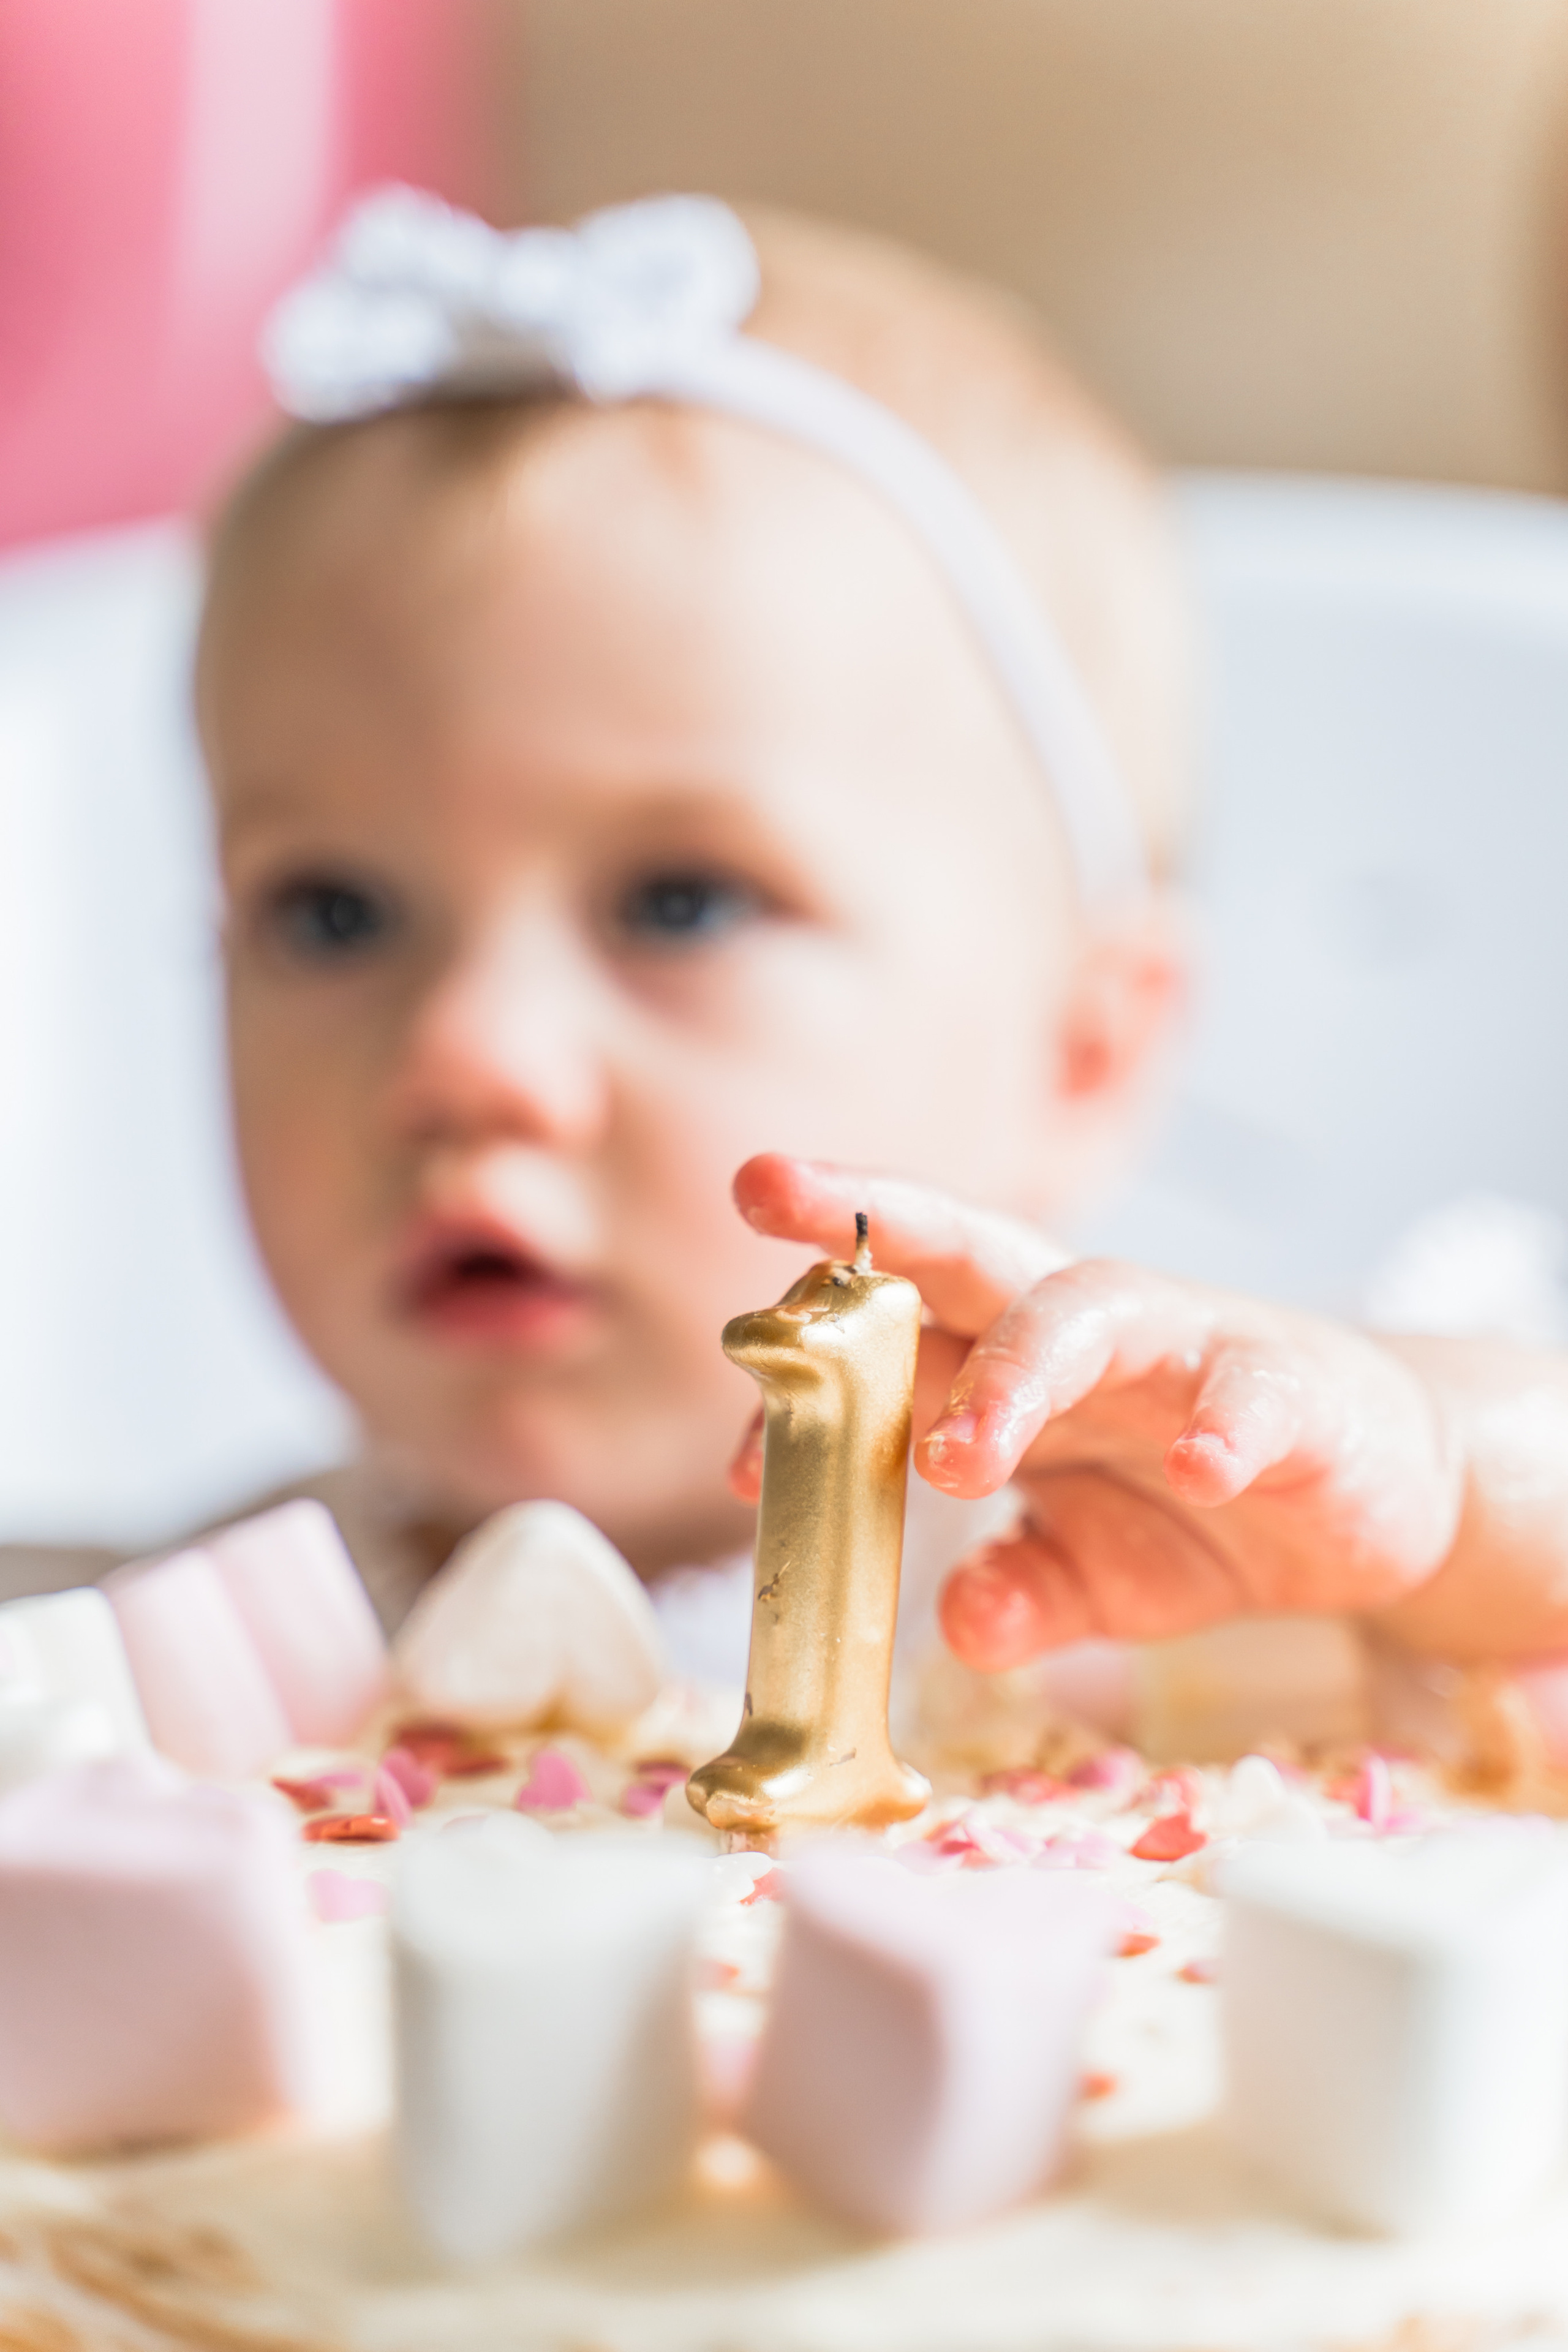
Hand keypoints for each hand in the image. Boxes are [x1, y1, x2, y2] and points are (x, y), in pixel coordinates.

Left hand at [730, 1154, 1463, 1670]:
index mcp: (1006, 1363)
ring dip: (1012, 1373)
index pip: (888, 1330)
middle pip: (959, 1250)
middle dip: (863, 1218)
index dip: (807, 1372)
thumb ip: (1019, 1595)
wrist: (1370, 1495)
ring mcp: (1182, 1347)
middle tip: (766, 1189)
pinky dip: (1219, 1426)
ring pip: (1083, 1311)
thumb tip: (958, 1623)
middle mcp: (1078, 1331)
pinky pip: (1246, 1393)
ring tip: (957, 1454)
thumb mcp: (1087, 1571)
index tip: (733, 1466)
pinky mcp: (1288, 1390)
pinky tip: (1197, 1466)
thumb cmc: (1193, 1506)